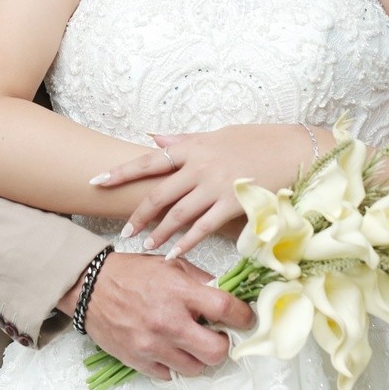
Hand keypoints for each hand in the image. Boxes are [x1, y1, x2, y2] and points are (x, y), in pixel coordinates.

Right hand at [60, 252, 252, 379]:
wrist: (91, 287)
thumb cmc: (132, 273)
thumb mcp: (170, 265)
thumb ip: (200, 280)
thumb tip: (226, 294)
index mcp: (179, 292)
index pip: (226, 309)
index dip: (244, 316)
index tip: (245, 318)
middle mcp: (168, 322)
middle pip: (216, 350)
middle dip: (224, 344)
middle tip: (218, 334)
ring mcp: (153, 345)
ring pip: (196, 368)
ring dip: (200, 357)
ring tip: (192, 342)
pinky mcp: (139, 360)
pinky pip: (170, 374)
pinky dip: (175, 364)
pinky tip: (171, 347)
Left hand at [94, 125, 315, 258]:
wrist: (292, 150)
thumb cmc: (255, 141)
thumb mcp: (217, 135)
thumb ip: (184, 140)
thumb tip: (154, 137)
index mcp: (193, 147)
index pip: (149, 160)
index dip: (121, 171)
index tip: (96, 180)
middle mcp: (200, 165)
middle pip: (159, 192)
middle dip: (138, 213)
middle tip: (123, 230)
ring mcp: (216, 185)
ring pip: (178, 213)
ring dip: (160, 232)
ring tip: (146, 246)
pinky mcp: (233, 204)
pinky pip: (204, 227)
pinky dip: (186, 242)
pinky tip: (174, 254)